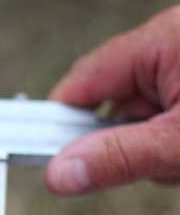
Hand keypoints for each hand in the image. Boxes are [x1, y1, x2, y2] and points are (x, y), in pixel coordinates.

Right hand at [47, 6, 179, 193]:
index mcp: (161, 40)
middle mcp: (170, 45)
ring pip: (143, 118)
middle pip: (113, 103)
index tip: (47, 156)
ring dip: (155, 148)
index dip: (60, 120)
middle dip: (125, 143)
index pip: (83, 80)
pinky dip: (172, 143)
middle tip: (154, 166)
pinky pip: (166, 117)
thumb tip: (59, 174)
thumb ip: (119, 157)